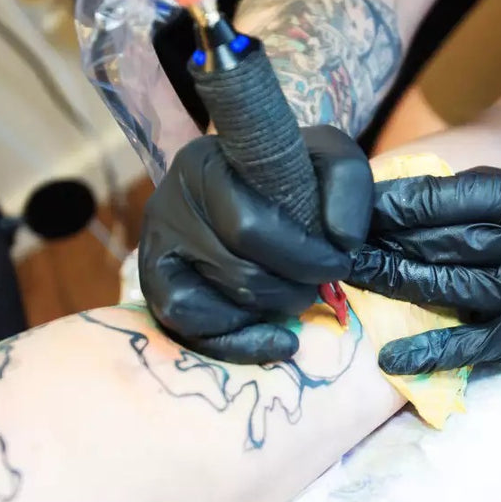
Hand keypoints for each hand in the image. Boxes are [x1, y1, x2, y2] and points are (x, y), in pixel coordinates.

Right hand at [139, 124, 372, 362]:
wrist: (251, 187)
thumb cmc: (292, 177)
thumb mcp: (328, 162)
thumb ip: (348, 186)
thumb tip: (341, 243)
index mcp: (208, 164)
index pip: (250, 228)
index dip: (299, 256)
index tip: (337, 264)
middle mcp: (171, 200)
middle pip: (241, 272)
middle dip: (294, 290)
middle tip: (317, 286)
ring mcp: (157, 242)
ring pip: (220, 300)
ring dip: (271, 311)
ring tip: (293, 298)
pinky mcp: (153, 281)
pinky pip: (188, 325)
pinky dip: (237, 339)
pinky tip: (271, 335)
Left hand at [348, 169, 500, 373]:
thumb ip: (469, 194)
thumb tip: (392, 200)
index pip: (447, 199)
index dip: (394, 202)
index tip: (349, 203)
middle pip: (439, 241)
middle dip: (381, 240)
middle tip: (329, 239)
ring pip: (446, 286)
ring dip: (392, 282)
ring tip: (346, 276)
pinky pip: (471, 345)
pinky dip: (430, 351)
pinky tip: (389, 356)